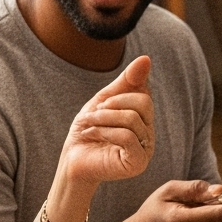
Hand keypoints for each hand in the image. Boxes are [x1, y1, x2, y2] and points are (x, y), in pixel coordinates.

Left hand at [55, 55, 154, 197]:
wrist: (72, 159)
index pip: (144, 94)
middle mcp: (149, 134)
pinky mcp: (137, 163)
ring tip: (89, 126)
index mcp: (144, 120)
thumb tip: (146, 59)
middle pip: (143, 103)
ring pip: (132, 119)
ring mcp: (146, 150)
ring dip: (103, 119)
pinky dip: (105, 132)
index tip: (100, 105)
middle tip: (93, 115)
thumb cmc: (88, 130)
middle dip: (112, 105)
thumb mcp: (105, 100)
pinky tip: (92, 136)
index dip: (119, 95)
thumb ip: (127, 81)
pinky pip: (127, 136)